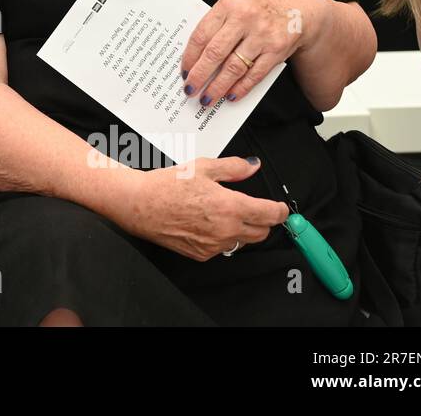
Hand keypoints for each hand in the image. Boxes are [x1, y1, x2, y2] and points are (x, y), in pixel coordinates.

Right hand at [111, 157, 289, 260]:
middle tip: (252, 208)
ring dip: (242, 230)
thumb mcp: (202, 167)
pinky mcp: (202, 254)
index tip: (281, 208)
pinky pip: (223, 248)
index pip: (270, 215)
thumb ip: (233, 168)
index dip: (280, 211)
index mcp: (230, 206)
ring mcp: (214, 245)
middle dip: (262, 221)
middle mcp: (226, 230)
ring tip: (225, 214)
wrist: (139, 204)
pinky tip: (208, 224)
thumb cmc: (166, 185)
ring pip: (243, 242)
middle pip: (262, 233)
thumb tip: (252, 166)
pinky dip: (223, 238)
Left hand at [180, 0, 320, 104]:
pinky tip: (230, 95)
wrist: (297, 6)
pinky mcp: (277, 50)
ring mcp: (262, 35)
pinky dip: (241, 88)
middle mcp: (245, 19)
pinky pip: (255, 74)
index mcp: (228, 5)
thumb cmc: (258, 7)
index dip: (190, 57)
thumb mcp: (234, 5)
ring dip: (218, 87)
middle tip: (190, 89)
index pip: (201, 35)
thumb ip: (216, 25)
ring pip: (234, 67)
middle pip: (215, 53)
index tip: (184, 71)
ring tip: (207, 98)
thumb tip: (195, 57)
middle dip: (200, 75)